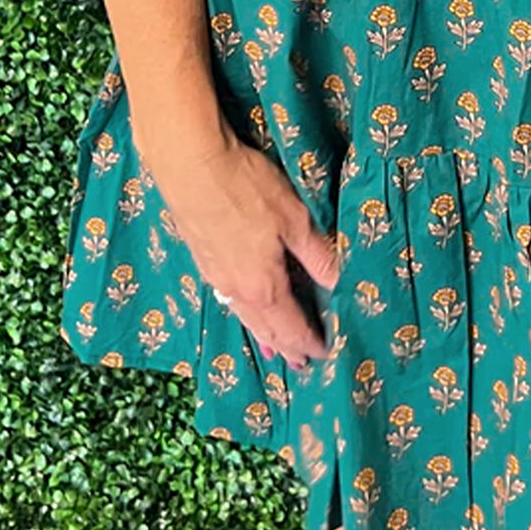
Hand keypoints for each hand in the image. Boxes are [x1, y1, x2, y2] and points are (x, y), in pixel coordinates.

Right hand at [147, 125, 340, 368]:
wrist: (189, 166)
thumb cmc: (246, 188)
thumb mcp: (294, 219)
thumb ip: (317, 254)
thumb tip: (341, 283)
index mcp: (263, 286)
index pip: (292, 325)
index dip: (308, 340)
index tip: (323, 352)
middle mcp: (237, 290)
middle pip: (266, 327)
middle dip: (285, 345)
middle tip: (299, 363)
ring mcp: (216, 275)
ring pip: (244, 315)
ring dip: (262, 334)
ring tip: (271, 348)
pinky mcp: (202, 258)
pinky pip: (228, 299)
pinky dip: (243, 312)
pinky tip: (241, 305)